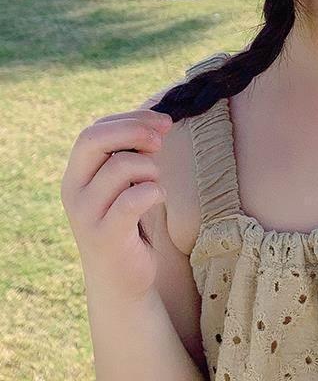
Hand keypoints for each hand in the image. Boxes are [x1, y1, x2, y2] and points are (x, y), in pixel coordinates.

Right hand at [60, 108, 173, 302]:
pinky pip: (132, 199)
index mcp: (77, 173)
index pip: (94, 130)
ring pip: (120, 166)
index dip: (131, 119)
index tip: (163, 123)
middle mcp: (73, 191)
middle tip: (160, 142)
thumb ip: (134, 152)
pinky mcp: (105, 236)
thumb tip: (160, 123)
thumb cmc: (131, 222)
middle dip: (134, 131)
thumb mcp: (127, 181)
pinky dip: (153, 191)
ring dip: (150, 168)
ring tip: (154, 184)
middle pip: (93, 139)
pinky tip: (157, 199)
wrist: (122, 279)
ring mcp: (85, 214)